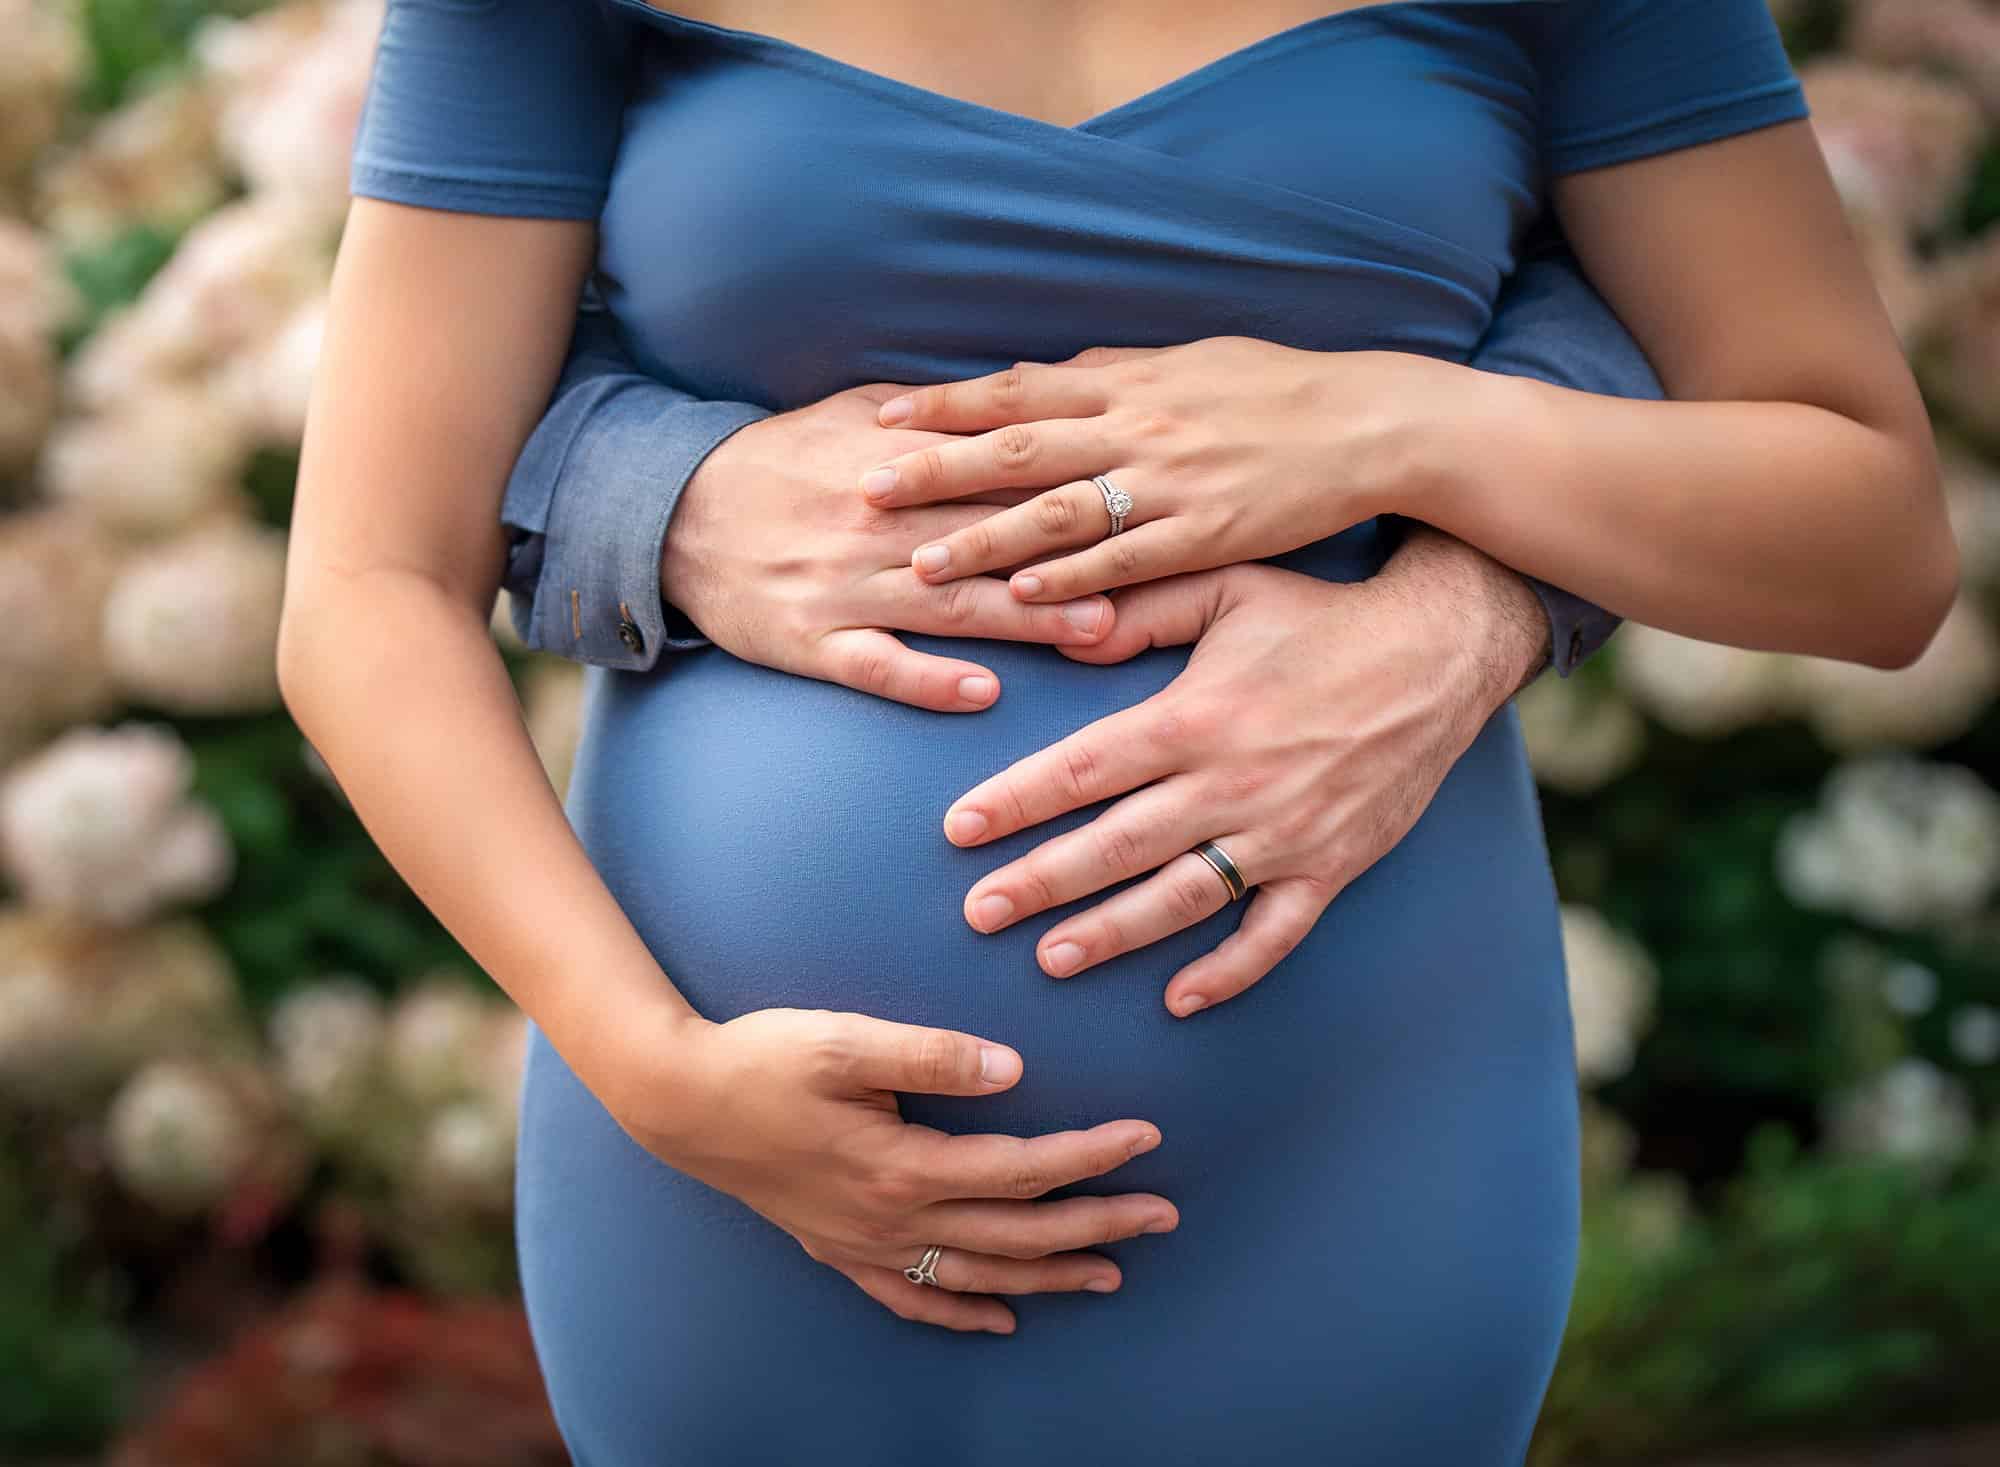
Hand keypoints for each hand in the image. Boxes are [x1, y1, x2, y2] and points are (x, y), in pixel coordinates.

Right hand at [596, 1004, 1178, 1334]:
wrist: (677, 1102)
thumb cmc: (762, 1059)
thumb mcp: (846, 1041)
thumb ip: (932, 1054)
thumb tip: (1013, 1068)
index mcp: (904, 1166)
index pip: (1022, 1169)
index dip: (1090, 1155)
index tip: (1148, 1137)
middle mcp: (893, 1218)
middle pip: (1018, 1232)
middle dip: (1098, 1226)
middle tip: (1165, 1215)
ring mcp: (865, 1244)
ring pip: (979, 1273)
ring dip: (1050, 1276)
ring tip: (1112, 1274)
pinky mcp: (838, 1249)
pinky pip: (914, 1297)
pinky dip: (963, 1309)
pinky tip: (1000, 1317)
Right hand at [664, 383, 1117, 711]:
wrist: (671, 512)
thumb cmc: (776, 462)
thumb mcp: (850, 416)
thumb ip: (934, 413)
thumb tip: (1017, 394)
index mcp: (894, 467)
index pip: (996, 473)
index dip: (1069, 484)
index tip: (1139, 494)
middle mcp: (876, 525)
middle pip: (989, 539)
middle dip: (1070, 554)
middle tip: (1152, 571)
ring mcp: (845, 587)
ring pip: (948, 605)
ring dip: (1026, 622)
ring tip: (1097, 632)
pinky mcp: (812, 641)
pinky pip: (876, 666)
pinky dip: (927, 680)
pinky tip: (981, 693)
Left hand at [852, 338, 1458, 600]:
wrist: (1370, 422)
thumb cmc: (1278, 391)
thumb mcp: (1192, 362)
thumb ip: (1118, 373)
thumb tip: (1054, 372)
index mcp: (1129, 383)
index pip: (1017, 391)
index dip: (947, 403)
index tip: (881, 415)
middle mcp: (1137, 427)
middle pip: (1017, 449)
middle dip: (937, 469)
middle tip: (867, 487)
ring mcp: (1170, 482)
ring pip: (1059, 512)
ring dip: (986, 539)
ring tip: (922, 561)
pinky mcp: (1207, 532)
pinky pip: (1126, 559)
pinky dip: (1072, 577)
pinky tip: (1023, 598)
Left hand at [940, 539, 1544, 1015]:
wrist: (1441, 651)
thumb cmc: (1321, 615)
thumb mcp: (1228, 586)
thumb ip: (1143, 610)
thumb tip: (1064, 631)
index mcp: (1194, 717)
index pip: (1083, 769)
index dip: (1015, 801)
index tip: (957, 829)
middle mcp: (1233, 783)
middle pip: (1115, 845)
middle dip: (1040, 882)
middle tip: (976, 913)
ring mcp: (1284, 833)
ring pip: (1182, 899)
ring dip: (1113, 933)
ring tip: (1050, 958)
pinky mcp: (1331, 866)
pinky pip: (1274, 934)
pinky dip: (1229, 972)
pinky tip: (1179, 1000)